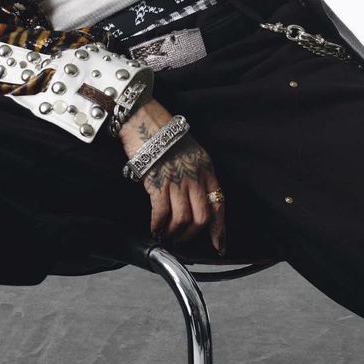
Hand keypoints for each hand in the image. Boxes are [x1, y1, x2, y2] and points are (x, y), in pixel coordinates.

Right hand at [119, 98, 225, 253]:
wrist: (144, 118)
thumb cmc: (164, 132)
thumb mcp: (191, 151)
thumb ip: (195, 174)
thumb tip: (191, 199)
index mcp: (206, 168)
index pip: (218, 204)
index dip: (219, 229)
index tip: (218, 245)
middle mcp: (194, 176)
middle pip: (201, 217)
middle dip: (191, 235)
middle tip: (182, 240)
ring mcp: (176, 180)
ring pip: (183, 219)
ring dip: (174, 233)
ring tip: (166, 235)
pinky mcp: (156, 182)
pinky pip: (161, 212)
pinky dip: (158, 225)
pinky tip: (155, 228)